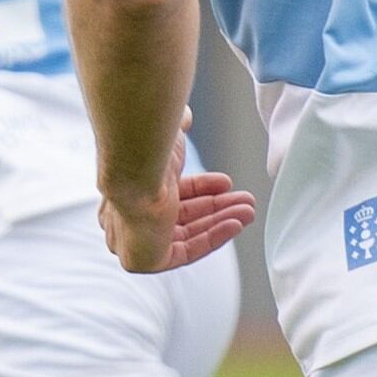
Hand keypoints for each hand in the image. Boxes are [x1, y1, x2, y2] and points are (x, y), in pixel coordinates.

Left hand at [101, 115, 252, 273]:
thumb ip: (177, 131)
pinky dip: (215, 238)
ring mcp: (133, 241)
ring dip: (222, 220)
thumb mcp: (168, 137)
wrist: (134, 167)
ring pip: (188, 234)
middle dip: (218, 207)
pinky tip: (236, 223)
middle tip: (246, 200)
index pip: (169, 195)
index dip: (201, 189)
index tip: (226, 183)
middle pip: (182, 217)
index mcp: (128, 189)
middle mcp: (127, 217)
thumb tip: (184, 115)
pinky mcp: (143, 261)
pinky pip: (188, 252)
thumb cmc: (146, 148)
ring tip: (249, 209)